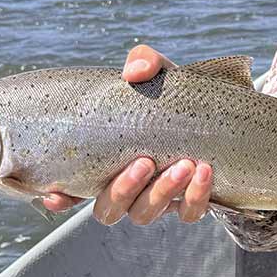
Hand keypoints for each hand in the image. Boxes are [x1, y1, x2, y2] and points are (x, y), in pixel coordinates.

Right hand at [41, 45, 213, 224]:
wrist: (220, 111)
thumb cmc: (174, 94)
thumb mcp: (159, 73)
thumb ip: (143, 62)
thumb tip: (132, 73)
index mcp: (106, 161)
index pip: (72, 189)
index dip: (60, 198)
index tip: (56, 192)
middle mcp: (126, 188)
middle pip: (107, 209)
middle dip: (124, 189)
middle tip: (146, 161)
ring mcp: (156, 200)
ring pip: (144, 214)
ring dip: (162, 192)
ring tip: (184, 164)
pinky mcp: (189, 204)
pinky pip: (187, 213)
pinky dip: (195, 197)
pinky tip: (205, 171)